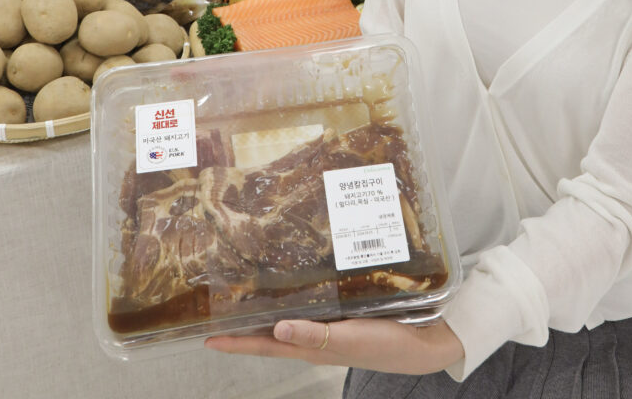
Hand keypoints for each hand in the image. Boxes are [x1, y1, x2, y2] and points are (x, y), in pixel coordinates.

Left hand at [204, 316, 463, 374]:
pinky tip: (293, 283)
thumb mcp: (350, 339)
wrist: (423, 343)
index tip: (208, 338)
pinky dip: (295, 298)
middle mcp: (314, 338)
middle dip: (245, 324)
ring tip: (245, 293)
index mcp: (311, 347)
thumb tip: (276, 328)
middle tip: (219, 310)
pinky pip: (310, 307)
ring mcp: (328, 327)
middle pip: (271, 332)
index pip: (265, 345)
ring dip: (266, 309)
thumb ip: (315, 335)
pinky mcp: (342, 315)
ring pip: (288, 318)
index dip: (236, 343)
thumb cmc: (387, 343)